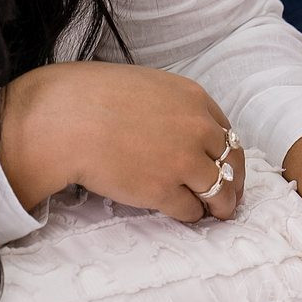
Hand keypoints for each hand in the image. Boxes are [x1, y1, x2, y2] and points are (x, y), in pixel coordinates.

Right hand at [0, 61, 244, 223]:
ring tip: (216, 213)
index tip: (225, 165)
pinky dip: (191, 215)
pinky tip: (186, 215)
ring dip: (220, 205)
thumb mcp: (147, 86)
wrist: (67, 119)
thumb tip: (174, 127)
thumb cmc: (93, 96)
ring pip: (219, 191)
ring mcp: (183, 161)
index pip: (225, 131)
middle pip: (230, 162)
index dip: (226, 152)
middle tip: (230, 195)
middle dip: (233, 181)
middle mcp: (196, 129)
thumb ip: (170, 106)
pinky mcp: (164, 191)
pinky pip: (191, 210)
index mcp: (193, 99)